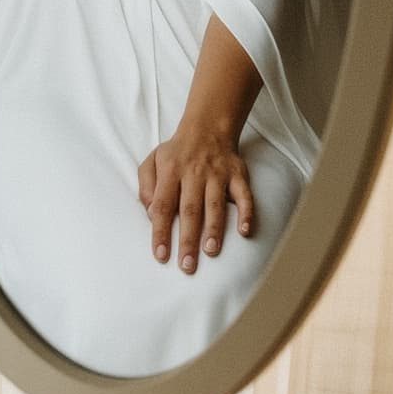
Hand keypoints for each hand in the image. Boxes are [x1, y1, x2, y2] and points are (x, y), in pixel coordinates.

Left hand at [137, 122, 254, 272]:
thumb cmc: (176, 153)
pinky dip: (246, 213)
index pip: (163, 205)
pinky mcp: (238, 175)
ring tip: (210, 251)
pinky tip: (245, 232)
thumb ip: (146, 187)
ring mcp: (218, 174)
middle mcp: (194, 173)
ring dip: (214, 229)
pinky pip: (244, 196)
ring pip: (215, 205)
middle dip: (188, 240)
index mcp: (170, 171)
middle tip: (187, 266)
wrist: (208, 127)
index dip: (161, 231)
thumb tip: (151, 214)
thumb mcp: (152, 162)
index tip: (161, 255)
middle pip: (190, 210)